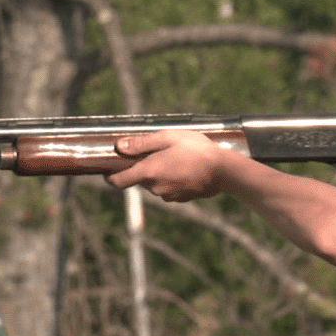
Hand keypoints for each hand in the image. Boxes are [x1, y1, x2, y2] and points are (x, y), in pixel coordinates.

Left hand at [106, 130, 231, 200]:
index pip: (118, 181)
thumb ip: (141, 143)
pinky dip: (173, 180)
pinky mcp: (182, 198)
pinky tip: (187, 169)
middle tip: (160, 152)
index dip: (110, 176)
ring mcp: (169, 195)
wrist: (224, 171)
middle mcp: (155, 188)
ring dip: (161, 173)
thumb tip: (118, 146)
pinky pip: (170, 189)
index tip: (111, 169)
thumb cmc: (196, 150)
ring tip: (178, 159)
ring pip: (156, 184)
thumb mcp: (167, 137)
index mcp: (147, 172)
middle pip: (140, 179)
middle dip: (145, 168)